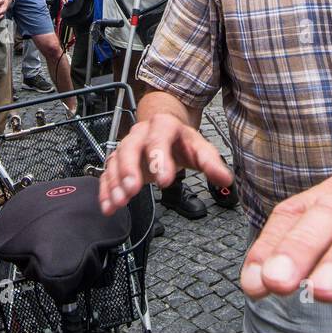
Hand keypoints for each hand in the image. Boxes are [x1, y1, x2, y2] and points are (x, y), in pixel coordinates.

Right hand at [98, 113, 232, 213]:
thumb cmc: (182, 141)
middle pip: (131, 147)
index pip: (159, 138)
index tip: (165, 181)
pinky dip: (106, 189)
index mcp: (163, 126)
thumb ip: (212, 163)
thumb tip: (225, 179)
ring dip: (115, 182)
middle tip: (133, 190)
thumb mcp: (200, 148)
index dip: (160, 158)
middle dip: (130, 169)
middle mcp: (141, 133)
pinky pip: (108, 172)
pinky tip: (108, 206)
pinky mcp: (118, 160)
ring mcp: (127, 145)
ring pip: (116, 160)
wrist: (165, 127)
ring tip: (119, 203)